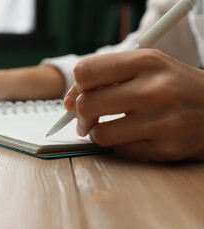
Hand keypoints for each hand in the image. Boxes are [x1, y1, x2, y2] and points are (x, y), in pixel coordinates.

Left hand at [65, 49, 203, 160]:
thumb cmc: (175, 86)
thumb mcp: (146, 66)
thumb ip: (106, 76)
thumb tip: (67, 100)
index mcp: (145, 62)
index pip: (86, 72)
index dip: (75, 87)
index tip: (77, 96)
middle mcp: (153, 90)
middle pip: (85, 104)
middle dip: (80, 114)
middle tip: (87, 118)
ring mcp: (161, 121)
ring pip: (99, 134)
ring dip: (99, 133)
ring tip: (113, 127)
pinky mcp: (166, 149)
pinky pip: (119, 151)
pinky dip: (120, 145)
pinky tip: (134, 136)